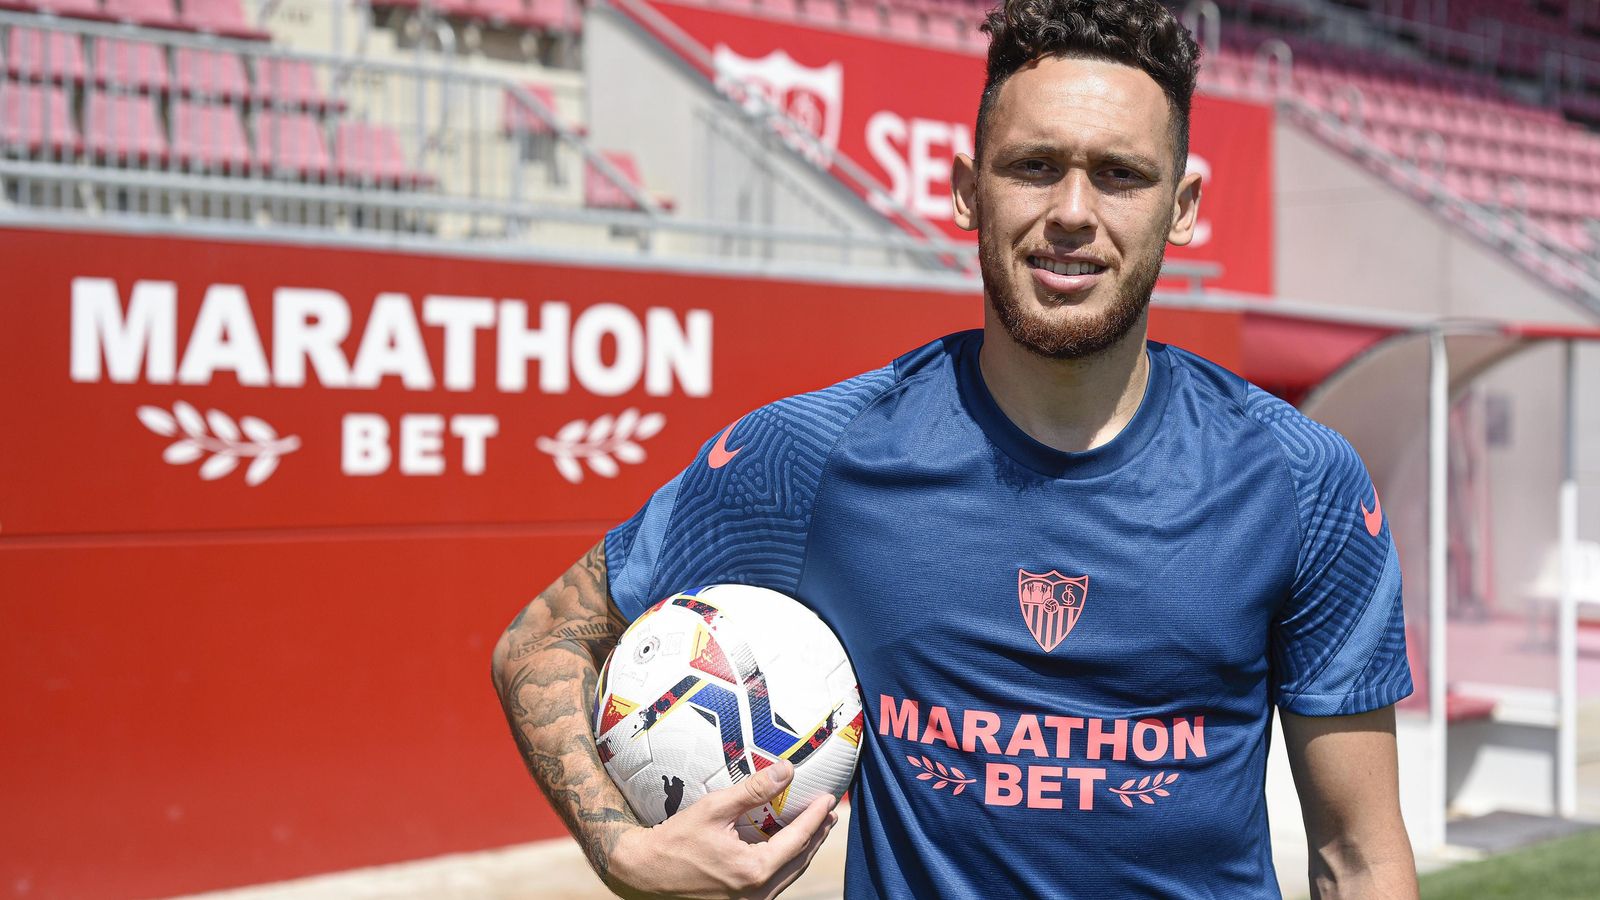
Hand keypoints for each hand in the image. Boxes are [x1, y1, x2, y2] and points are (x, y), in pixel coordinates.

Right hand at [606, 759, 839, 898]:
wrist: (644, 872)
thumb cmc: (675, 839)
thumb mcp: (714, 809)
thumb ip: (753, 790)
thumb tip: (787, 771)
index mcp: (754, 870)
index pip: (798, 840)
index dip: (816, 817)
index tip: (830, 799)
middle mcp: (757, 894)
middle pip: (800, 861)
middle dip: (817, 835)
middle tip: (830, 812)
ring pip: (789, 875)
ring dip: (803, 849)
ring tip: (815, 827)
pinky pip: (773, 883)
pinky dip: (785, 863)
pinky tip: (786, 847)